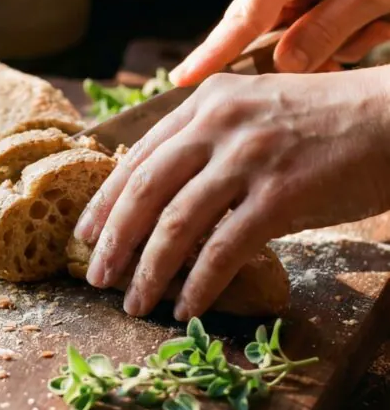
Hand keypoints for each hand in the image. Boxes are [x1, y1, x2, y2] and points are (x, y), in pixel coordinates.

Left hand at [74, 68, 389, 319]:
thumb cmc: (325, 121)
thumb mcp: (253, 108)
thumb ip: (208, 137)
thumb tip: (162, 191)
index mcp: (205, 101)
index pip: (138, 156)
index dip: (105, 200)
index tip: (84, 234)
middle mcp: (218, 123)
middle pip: (144, 190)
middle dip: (112, 240)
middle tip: (93, 277)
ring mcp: (248, 157)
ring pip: (175, 224)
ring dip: (148, 271)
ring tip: (133, 303)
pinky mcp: (281, 195)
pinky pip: (224, 250)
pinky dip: (198, 284)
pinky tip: (186, 308)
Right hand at [171, 0, 389, 85]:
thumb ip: (326, 31)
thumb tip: (282, 65)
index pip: (240, 20)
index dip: (211, 55)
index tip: (181, 79)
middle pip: (271, 25)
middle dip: (318, 44)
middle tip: (370, 33)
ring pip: (298, 19)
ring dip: (341, 29)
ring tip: (383, 13)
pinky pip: (311, 3)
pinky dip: (342, 14)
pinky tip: (376, 5)